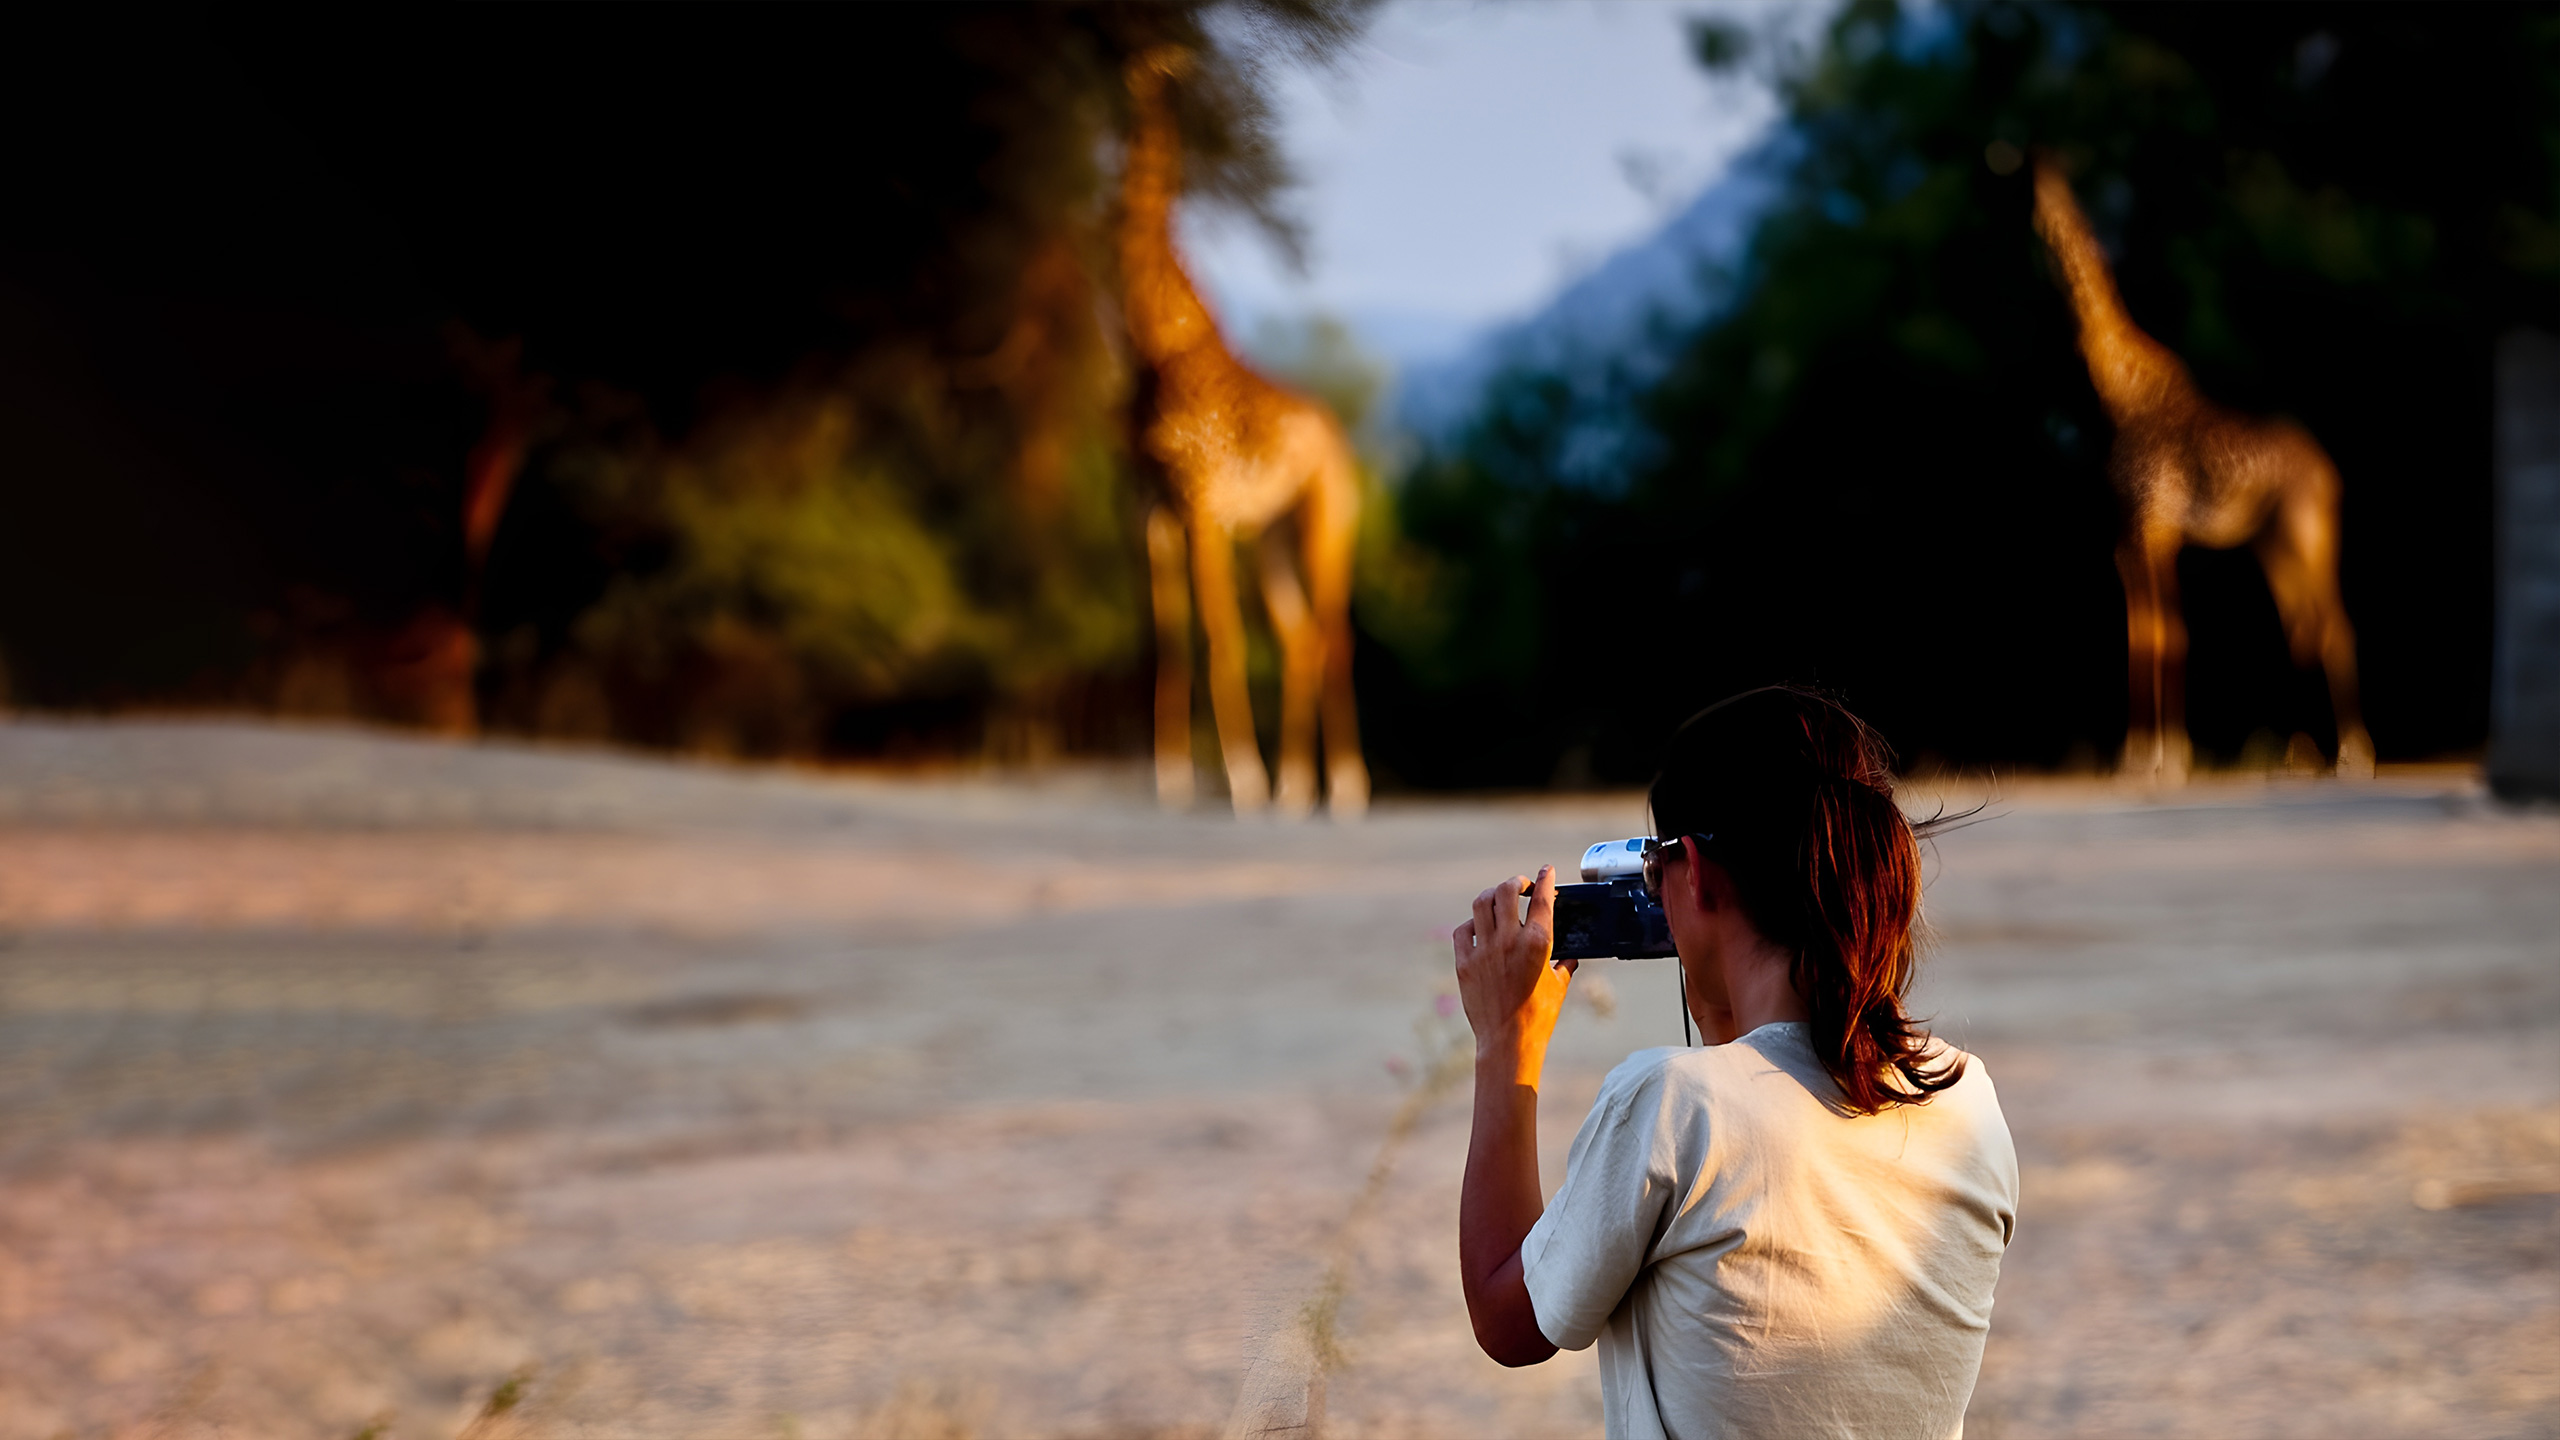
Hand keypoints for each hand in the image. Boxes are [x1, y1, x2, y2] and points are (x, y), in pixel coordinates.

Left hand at [1451, 866, 1574, 1064]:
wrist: (1508, 1042)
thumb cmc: (1539, 1017)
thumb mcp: (1559, 988)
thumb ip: (1564, 967)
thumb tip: (1570, 959)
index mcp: (1539, 944)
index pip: (1543, 899)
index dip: (1545, 879)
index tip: (1546, 870)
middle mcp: (1509, 941)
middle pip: (1506, 891)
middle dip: (1515, 882)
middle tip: (1521, 886)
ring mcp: (1484, 950)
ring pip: (1481, 903)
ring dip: (1491, 896)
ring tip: (1498, 899)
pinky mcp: (1464, 963)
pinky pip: (1462, 930)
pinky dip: (1472, 923)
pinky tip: (1478, 927)